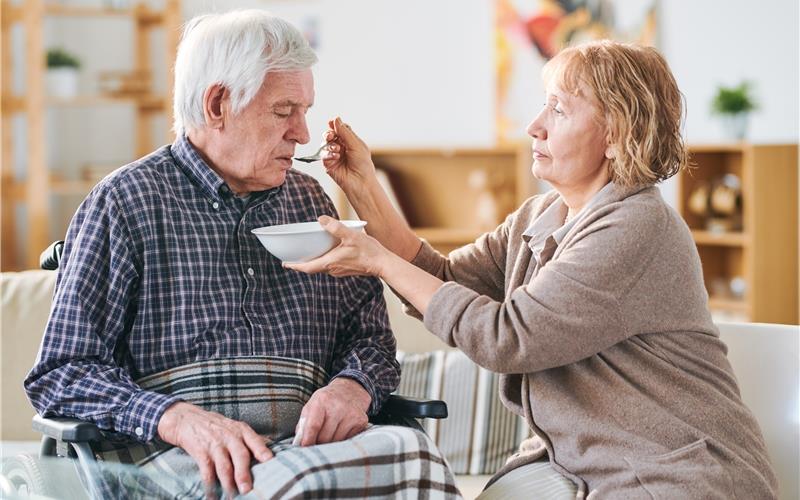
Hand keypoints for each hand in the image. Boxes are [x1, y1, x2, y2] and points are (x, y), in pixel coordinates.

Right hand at [157, 402, 272, 496]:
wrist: (187, 419)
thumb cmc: (216, 426)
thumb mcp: (235, 427)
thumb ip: (250, 440)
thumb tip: (270, 451)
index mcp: (242, 430)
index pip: (255, 440)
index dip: (263, 451)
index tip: (270, 461)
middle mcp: (230, 437)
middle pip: (240, 456)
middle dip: (244, 474)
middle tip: (247, 489)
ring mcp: (215, 444)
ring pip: (224, 466)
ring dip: (228, 483)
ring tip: (233, 496)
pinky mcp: (201, 452)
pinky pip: (206, 471)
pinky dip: (210, 485)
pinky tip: (213, 495)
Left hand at [284, 215, 391, 277]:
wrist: (383, 263)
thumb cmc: (368, 251)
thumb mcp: (351, 236)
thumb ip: (335, 227)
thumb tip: (321, 220)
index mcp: (330, 263)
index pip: (307, 267)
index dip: (294, 266)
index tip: (285, 263)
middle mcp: (332, 270)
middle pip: (312, 268)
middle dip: (301, 264)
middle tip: (292, 259)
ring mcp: (339, 271)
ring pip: (321, 268)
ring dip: (312, 262)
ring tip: (306, 255)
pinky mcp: (346, 270)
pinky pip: (329, 267)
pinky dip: (323, 261)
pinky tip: (326, 253)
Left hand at [294, 378, 370, 446]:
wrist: (350, 390)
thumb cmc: (326, 401)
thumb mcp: (311, 405)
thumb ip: (303, 423)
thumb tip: (299, 443)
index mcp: (322, 400)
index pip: (313, 426)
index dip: (308, 440)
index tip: (304, 448)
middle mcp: (338, 406)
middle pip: (325, 437)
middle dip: (319, 443)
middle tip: (317, 441)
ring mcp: (351, 414)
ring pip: (337, 441)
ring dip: (330, 443)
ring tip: (329, 435)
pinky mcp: (361, 421)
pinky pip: (348, 440)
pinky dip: (342, 440)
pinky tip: (340, 431)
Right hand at [322, 117, 376, 193]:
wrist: (360, 181)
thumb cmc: (363, 164)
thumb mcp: (356, 144)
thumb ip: (345, 131)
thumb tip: (336, 118)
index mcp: (350, 141)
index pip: (340, 129)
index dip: (335, 125)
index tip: (331, 123)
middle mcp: (341, 147)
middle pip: (330, 135)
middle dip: (328, 134)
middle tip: (330, 136)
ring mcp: (334, 155)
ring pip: (325, 144)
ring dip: (330, 145)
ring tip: (338, 150)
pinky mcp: (328, 164)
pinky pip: (323, 155)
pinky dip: (329, 154)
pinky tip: (336, 157)